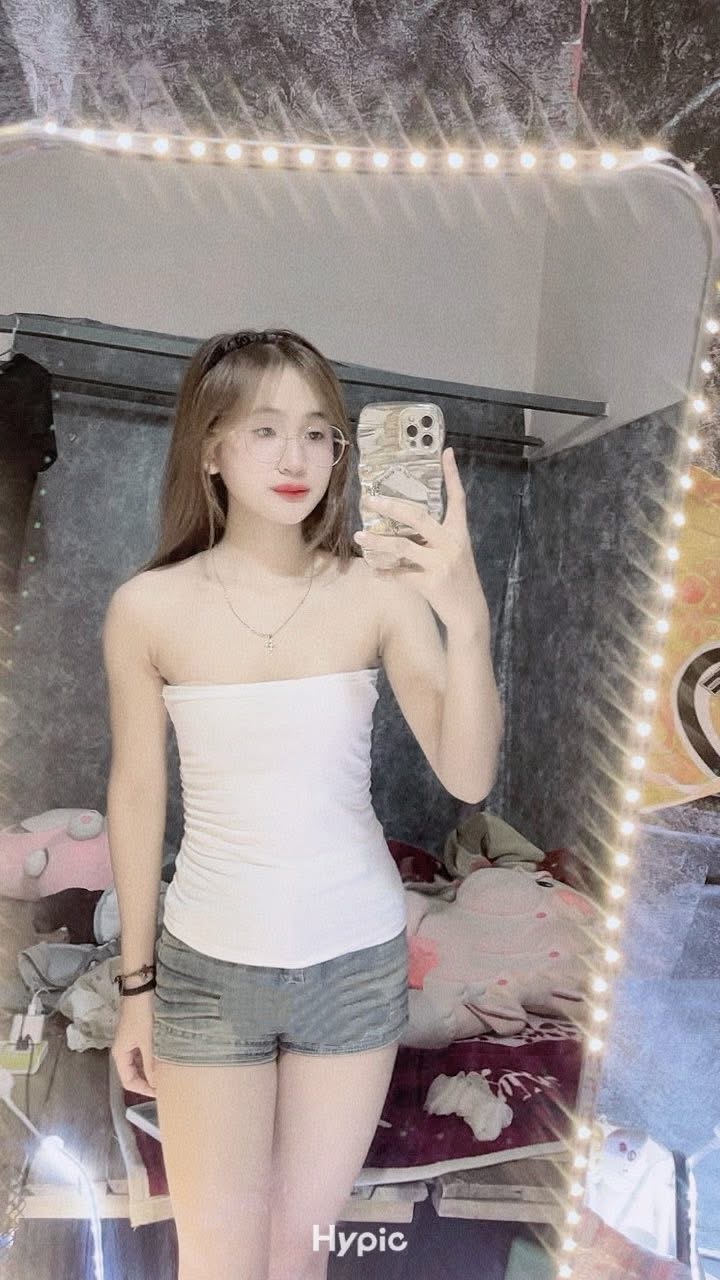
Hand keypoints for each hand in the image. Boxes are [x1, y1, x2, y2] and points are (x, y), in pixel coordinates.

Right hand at [111, 997, 156, 1096]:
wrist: (141, 988)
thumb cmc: (142, 1015)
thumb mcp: (147, 1042)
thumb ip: (151, 1065)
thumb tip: (156, 1084)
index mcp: (120, 1055)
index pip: (129, 1082)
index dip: (143, 1090)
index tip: (160, 1094)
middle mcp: (123, 1050)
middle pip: (134, 1074)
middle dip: (148, 1081)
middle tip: (166, 1086)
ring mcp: (130, 1042)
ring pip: (140, 1064)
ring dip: (151, 1070)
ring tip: (168, 1074)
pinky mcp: (137, 1034)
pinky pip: (144, 1053)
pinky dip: (152, 1059)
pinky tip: (165, 1060)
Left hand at [354, 447, 488, 628]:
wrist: (469, 613)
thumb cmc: (457, 580)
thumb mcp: (453, 553)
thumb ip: (434, 538)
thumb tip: (403, 522)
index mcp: (459, 533)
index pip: (457, 498)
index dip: (452, 475)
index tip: (445, 452)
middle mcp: (452, 544)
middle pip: (418, 517)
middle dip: (391, 507)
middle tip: (370, 500)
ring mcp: (441, 564)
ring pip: (403, 547)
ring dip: (378, 542)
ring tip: (359, 537)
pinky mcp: (431, 584)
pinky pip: (400, 574)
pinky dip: (385, 571)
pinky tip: (374, 568)